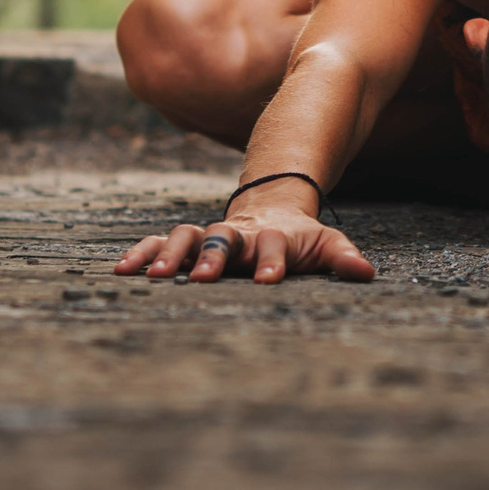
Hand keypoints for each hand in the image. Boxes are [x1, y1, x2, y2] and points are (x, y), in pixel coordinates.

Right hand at [113, 207, 375, 284]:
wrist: (272, 210)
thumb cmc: (301, 239)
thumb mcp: (327, 245)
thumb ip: (343, 257)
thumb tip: (366, 273)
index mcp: (273, 236)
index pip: (275, 245)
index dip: (272, 260)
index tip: (269, 279)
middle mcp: (238, 233)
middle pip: (225, 238)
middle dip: (215, 257)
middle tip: (203, 279)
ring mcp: (210, 235)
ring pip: (187, 236)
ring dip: (171, 254)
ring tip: (156, 277)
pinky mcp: (188, 242)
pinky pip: (160, 243)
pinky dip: (142, 253)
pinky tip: (122, 271)